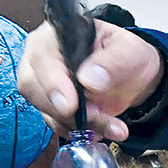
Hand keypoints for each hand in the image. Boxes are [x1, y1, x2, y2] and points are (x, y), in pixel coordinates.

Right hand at [16, 20, 162, 140]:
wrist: (135, 76)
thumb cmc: (127, 55)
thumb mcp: (129, 51)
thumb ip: (112, 61)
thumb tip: (88, 79)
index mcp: (57, 34)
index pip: (42, 57)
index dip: (52, 83)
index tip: (70, 105)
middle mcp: (44, 58)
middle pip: (32, 87)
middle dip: (64, 109)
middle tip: (95, 115)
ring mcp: (46, 84)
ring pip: (46, 110)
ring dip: (79, 124)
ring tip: (111, 125)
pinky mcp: (54, 107)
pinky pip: (57, 124)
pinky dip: (81, 132)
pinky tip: (103, 130)